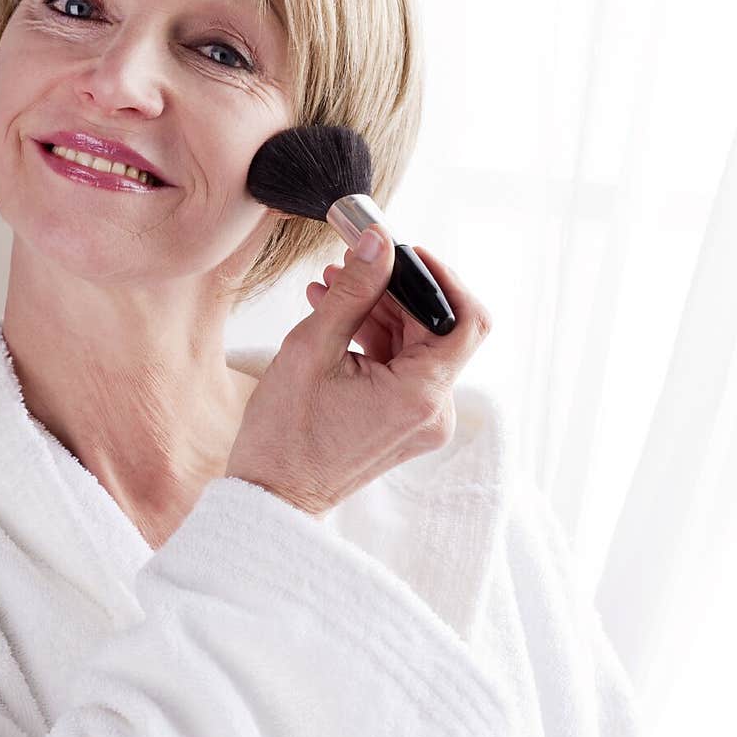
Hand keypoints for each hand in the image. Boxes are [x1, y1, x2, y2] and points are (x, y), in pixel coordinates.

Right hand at [224, 222, 492, 515]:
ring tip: (331, 286)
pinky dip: (374, 339)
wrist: (271, 495)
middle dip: (395, 290)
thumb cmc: (285, 434)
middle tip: (352, 262)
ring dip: (379, 311)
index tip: (403, 252)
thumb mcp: (313, 347)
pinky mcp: (404, 422)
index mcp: (420, 395)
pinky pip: (402, 367)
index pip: (465, 319)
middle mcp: (433, 411)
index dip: (440, 278)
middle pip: (437, 328)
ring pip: (416, 345)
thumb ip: (353, 290)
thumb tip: (379, 241)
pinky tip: (334, 315)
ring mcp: (421, 420)